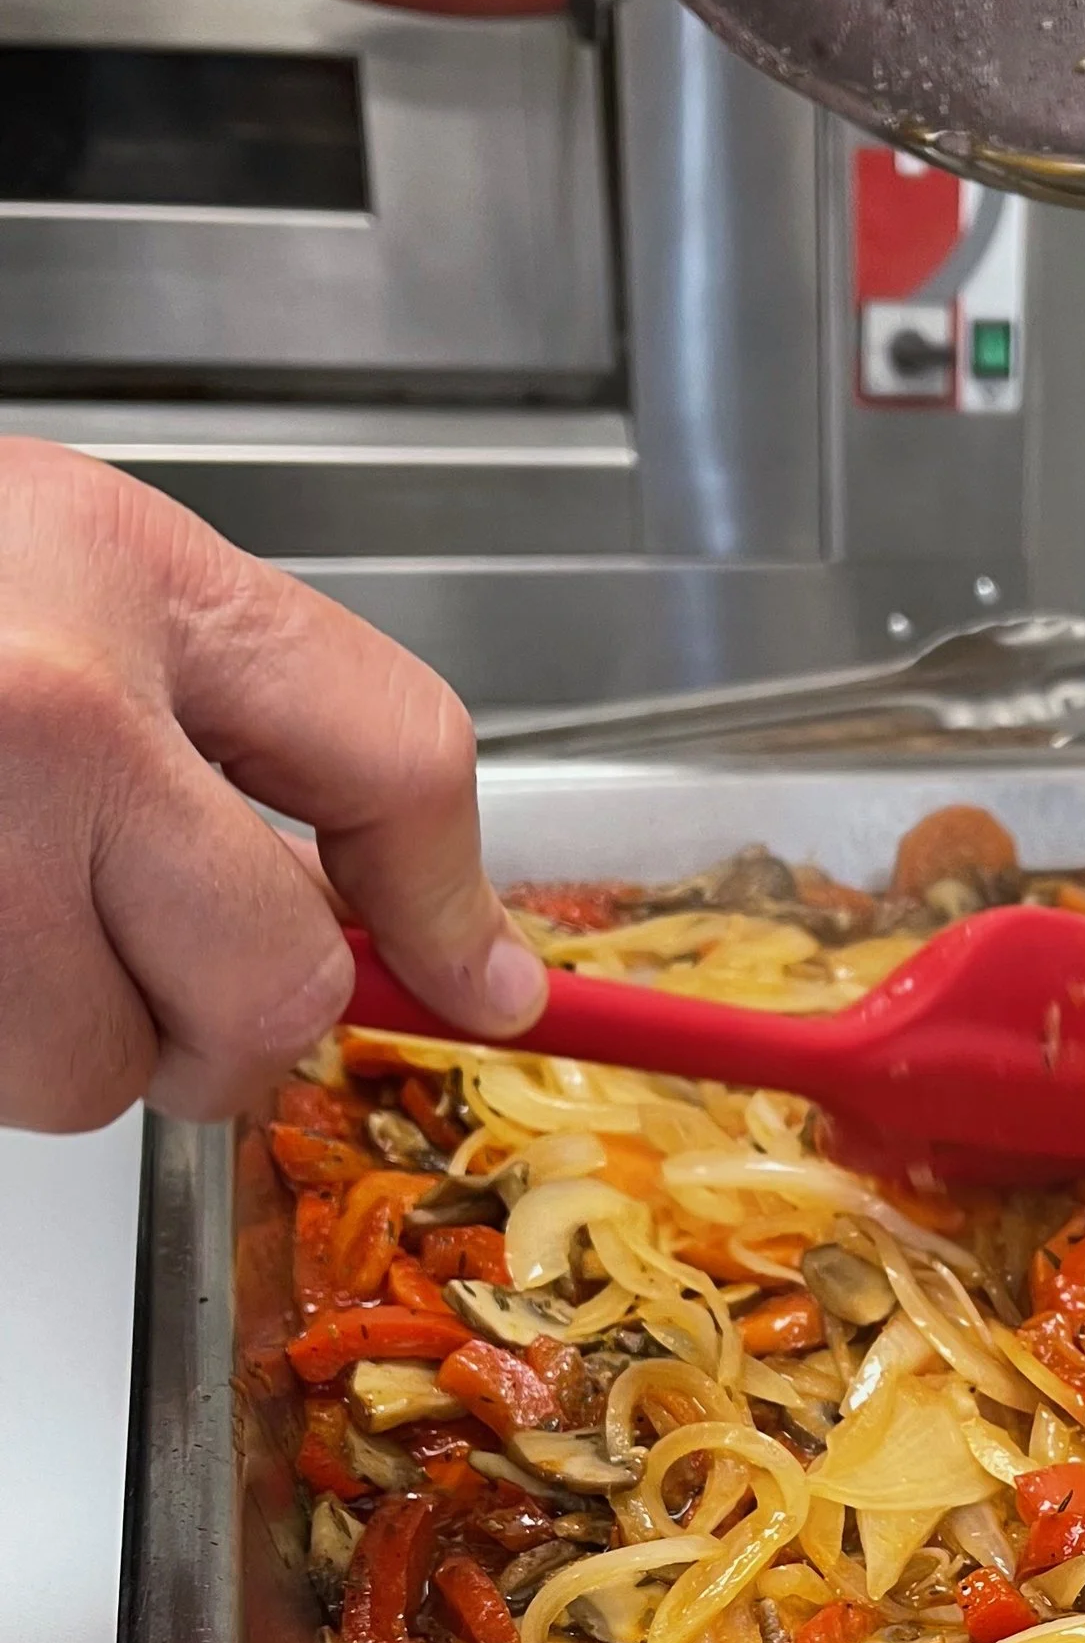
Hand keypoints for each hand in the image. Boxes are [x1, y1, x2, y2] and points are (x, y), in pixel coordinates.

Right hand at [0, 441, 548, 1131]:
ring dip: (72, 1036)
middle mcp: (27, 737)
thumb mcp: (108, 565)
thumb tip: (465, 954)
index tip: (479, 980)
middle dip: (234, 1011)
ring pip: (91, 1077)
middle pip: (265, 992)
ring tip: (5, 909)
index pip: (393, 768)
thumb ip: (300, 732)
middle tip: (163, 948)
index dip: (450, 904)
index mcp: (114, 600)